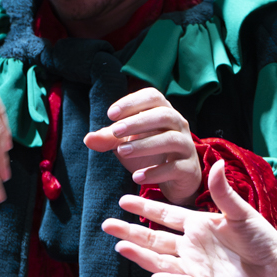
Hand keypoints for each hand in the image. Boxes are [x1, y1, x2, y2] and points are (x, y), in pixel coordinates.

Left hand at [85, 86, 201, 203]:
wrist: (177, 180)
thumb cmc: (150, 154)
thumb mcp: (127, 144)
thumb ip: (108, 140)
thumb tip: (87, 139)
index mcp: (164, 112)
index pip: (153, 96)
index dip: (132, 102)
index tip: (110, 114)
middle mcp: (179, 125)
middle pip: (163, 115)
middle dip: (137, 122)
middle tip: (115, 131)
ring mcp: (186, 146)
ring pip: (171, 139)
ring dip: (145, 144)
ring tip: (122, 152)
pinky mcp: (188, 169)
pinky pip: (175, 167)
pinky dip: (155, 172)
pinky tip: (137, 178)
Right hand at [105, 160, 276, 276]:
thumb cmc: (261, 238)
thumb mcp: (240, 212)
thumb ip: (223, 191)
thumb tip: (216, 163)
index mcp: (198, 224)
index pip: (164, 215)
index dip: (144, 207)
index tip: (122, 200)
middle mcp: (191, 245)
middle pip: (154, 238)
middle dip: (130, 231)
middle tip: (106, 225)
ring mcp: (195, 266)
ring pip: (161, 260)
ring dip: (141, 254)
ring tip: (120, 246)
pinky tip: (154, 276)